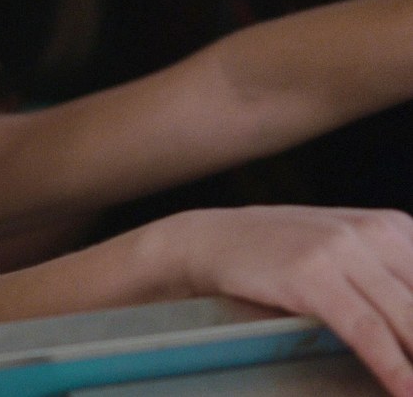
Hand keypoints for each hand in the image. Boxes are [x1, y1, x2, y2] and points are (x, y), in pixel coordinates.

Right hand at [166, 206, 412, 396]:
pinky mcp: (313, 277)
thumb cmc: (277, 249)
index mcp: (391, 226)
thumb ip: (387, 273)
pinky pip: (367, 330)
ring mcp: (341, 252)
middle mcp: (373, 233)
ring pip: (408, 320)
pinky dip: (394, 366)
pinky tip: (405, 390)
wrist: (213, 239)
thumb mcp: (341, 246)